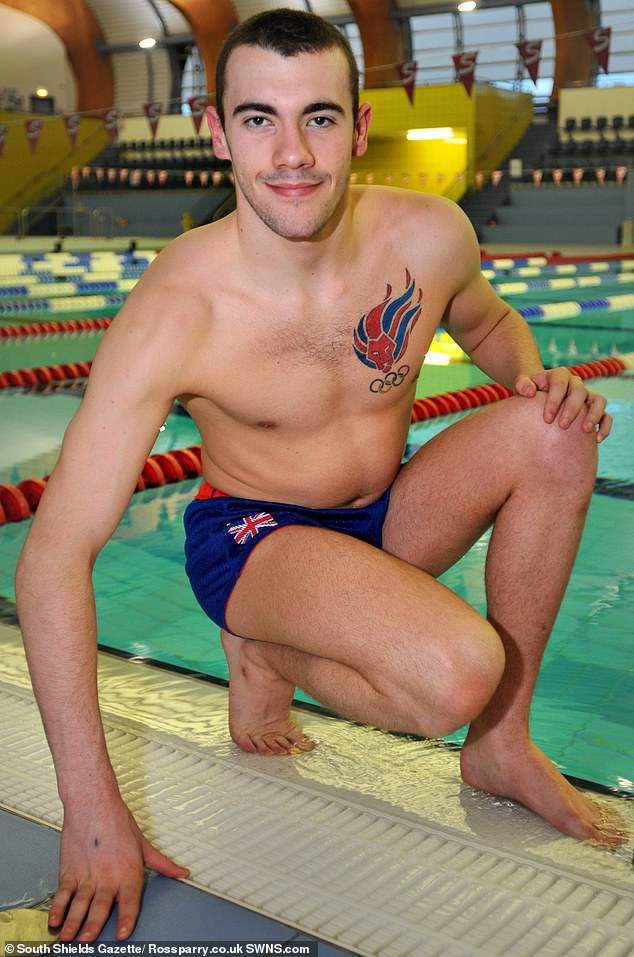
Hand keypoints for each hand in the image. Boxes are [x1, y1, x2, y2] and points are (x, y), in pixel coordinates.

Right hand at [49, 797, 189, 941]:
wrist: (93, 803)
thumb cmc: (117, 821)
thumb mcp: (143, 844)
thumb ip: (162, 863)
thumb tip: (181, 873)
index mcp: (128, 871)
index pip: (129, 901)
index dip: (126, 919)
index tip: (122, 935)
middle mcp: (107, 876)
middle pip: (100, 907)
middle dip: (93, 927)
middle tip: (87, 942)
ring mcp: (87, 874)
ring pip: (80, 904)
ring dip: (73, 922)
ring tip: (68, 938)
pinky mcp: (69, 870)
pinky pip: (63, 893)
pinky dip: (58, 907)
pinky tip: (55, 920)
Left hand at [515, 367, 611, 442]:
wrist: (538, 395)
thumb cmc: (529, 392)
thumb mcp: (523, 385)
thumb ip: (522, 385)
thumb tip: (530, 392)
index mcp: (559, 375)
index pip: (560, 384)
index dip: (554, 401)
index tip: (546, 419)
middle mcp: (575, 384)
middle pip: (579, 392)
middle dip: (572, 409)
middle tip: (562, 426)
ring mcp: (587, 396)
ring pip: (599, 400)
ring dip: (594, 415)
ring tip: (585, 430)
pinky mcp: (594, 409)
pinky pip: (606, 416)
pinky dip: (604, 426)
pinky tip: (597, 440)